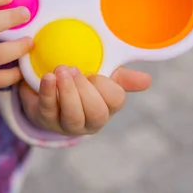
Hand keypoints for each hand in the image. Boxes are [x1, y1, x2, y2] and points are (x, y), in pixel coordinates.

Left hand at [19, 66, 151, 135]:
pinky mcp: (45, 119)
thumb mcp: (101, 78)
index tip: (93, 73)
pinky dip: (47, 91)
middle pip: (97, 113)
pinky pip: (48, 108)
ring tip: (60, 70)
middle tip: (73, 69)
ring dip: (67, 91)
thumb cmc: (80, 84)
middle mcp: (90, 121)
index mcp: (107, 107)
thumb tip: (147, 80)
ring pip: (73, 116)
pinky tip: (47, 77)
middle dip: (86, 90)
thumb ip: (122, 77)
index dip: (105, 86)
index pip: (116, 101)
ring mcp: (67, 124)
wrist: (46, 89)